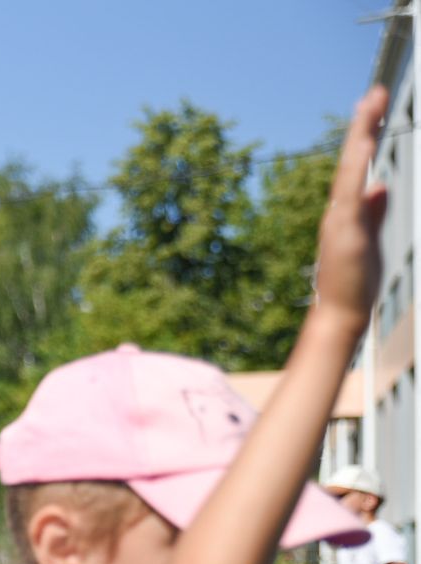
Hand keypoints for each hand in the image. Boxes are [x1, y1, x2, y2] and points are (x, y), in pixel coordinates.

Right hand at [313, 87, 387, 330]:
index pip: (357, 166)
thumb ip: (375, 211)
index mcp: (346, 211)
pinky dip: (356, 165)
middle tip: (377, 91)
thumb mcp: (369, 240)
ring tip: (372, 105)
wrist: (340, 314)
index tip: (376, 105)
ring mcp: (340, 218)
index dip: (366, 136)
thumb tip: (381, 184)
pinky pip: (350, 191)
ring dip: (361, 135)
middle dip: (364, 124)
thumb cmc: (354, 284)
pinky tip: (365, 143)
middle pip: (352, 159)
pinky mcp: (344, 230)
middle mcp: (339, 209)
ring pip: (350, 168)